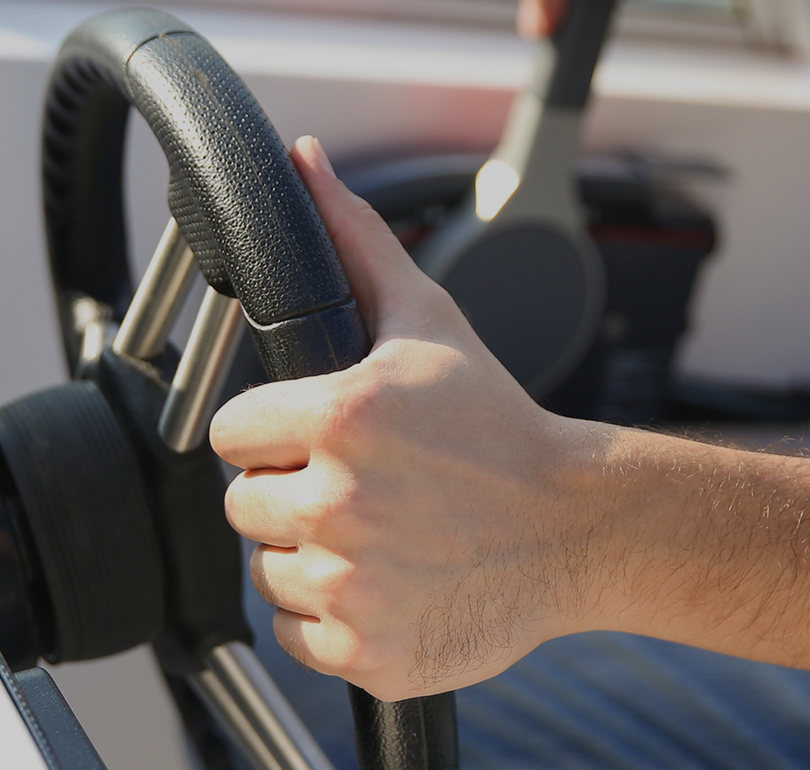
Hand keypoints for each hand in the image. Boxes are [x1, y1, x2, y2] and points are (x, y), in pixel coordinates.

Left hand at [211, 136, 609, 699]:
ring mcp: (353, 584)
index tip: (315, 436)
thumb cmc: (500, 424)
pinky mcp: (366, 650)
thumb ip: (353, 238)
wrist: (579, 527)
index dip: (270, 432)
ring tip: (383, 531)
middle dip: (289, 492)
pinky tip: (387, 581)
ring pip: (270, 571)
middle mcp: (338, 502)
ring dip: (311, 554)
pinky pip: (300, 633)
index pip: (230, 434)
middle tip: (359, 484)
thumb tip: (302, 159)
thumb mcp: (428, 320)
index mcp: (341, 416)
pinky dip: (334, 617)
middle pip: (244, 505)